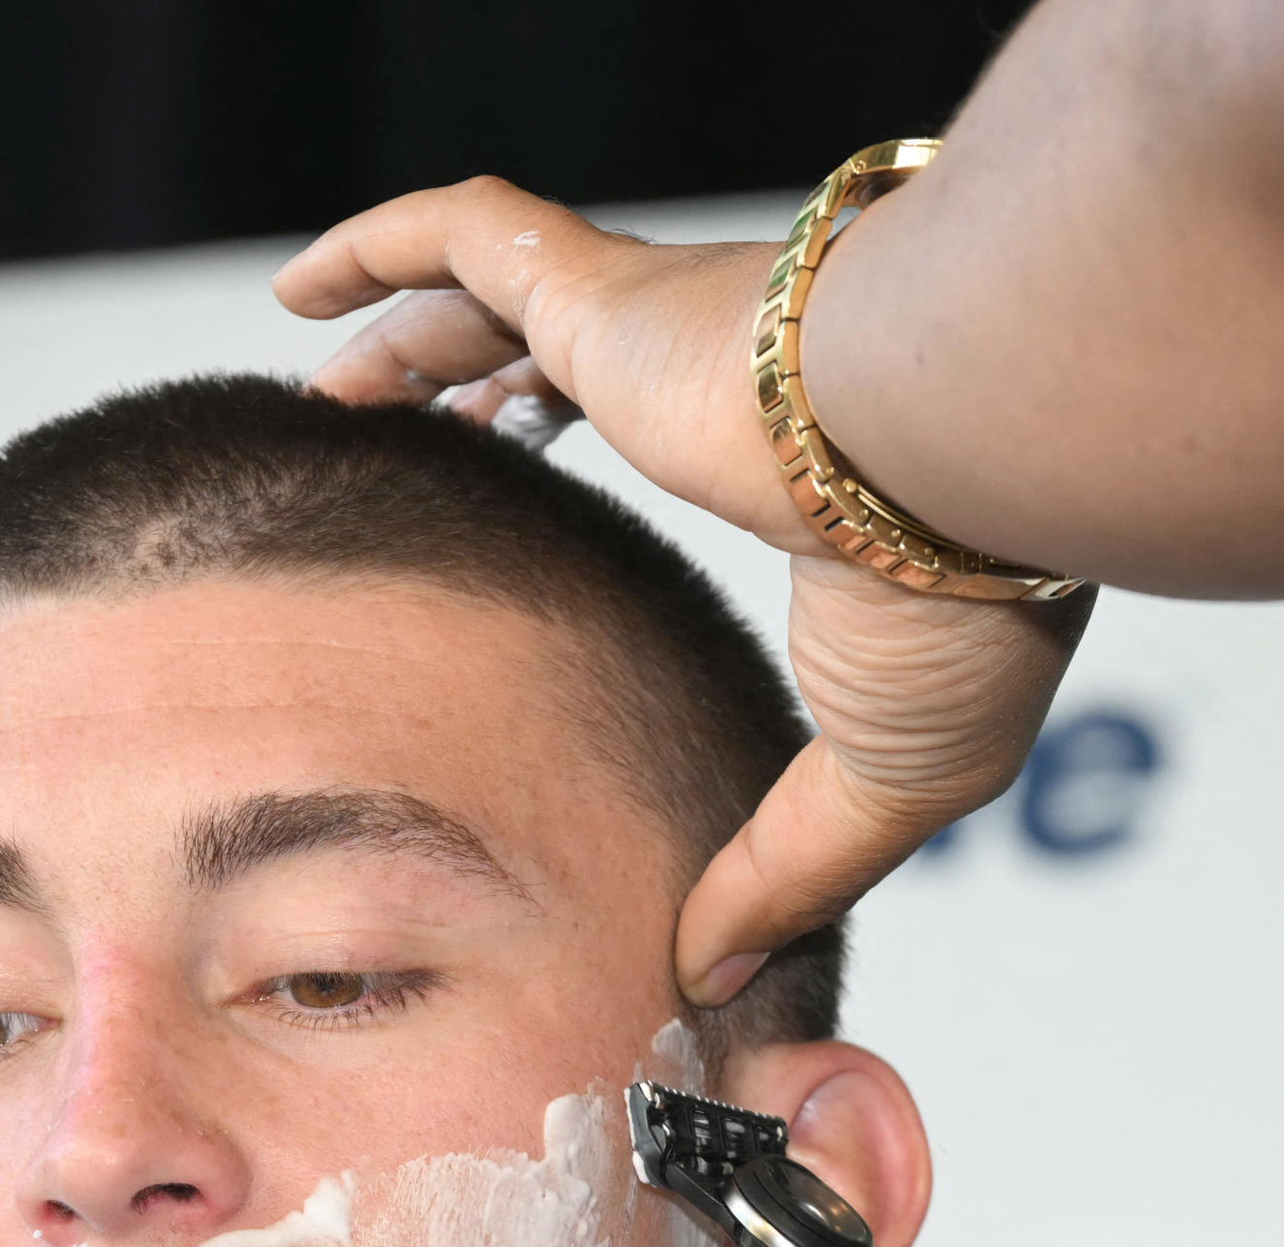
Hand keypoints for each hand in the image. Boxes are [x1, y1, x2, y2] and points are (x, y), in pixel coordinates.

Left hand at [274, 178, 1091, 1003]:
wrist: (978, 466)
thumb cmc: (970, 609)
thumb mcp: (884, 780)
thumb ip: (785, 873)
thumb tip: (714, 977)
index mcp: (795, 461)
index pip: (672, 443)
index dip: (596, 483)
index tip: (522, 560)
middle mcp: (720, 374)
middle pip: (560, 363)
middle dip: (477, 393)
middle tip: (397, 448)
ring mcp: (657, 324)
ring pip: (495, 300)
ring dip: (410, 337)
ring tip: (330, 383)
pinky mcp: (608, 292)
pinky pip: (464, 232)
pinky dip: (380, 244)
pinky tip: (305, 290)